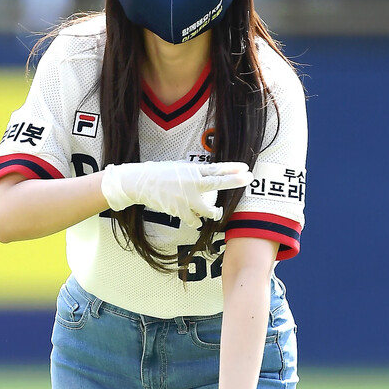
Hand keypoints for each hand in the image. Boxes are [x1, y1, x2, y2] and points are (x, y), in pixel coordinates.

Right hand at [101, 161, 250, 227]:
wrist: (140, 182)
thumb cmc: (159, 174)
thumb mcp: (179, 168)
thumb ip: (194, 172)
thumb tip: (209, 174)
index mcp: (191, 170)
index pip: (216, 168)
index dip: (232, 168)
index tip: (245, 167)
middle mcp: (191, 183)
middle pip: (218, 183)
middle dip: (234, 181)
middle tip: (248, 179)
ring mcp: (186, 198)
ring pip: (208, 210)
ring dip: (215, 213)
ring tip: (217, 213)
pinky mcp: (179, 210)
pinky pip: (194, 220)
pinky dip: (196, 221)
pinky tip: (196, 221)